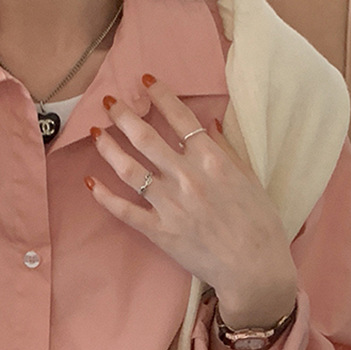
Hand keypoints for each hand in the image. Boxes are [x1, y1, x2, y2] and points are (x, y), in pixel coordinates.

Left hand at [84, 75, 296, 328]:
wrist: (253, 268)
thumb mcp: (250, 179)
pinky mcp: (158, 231)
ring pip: (130, 170)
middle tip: (109, 103)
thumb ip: (226, 150)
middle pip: (147, 139)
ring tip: (96, 133)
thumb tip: (209, 124)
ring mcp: (170, 205)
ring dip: (109, 148)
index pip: (181, 119)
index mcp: (212, 161)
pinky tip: (90, 183)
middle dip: (124, 116)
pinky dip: (105, 197)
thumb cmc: (259, 224)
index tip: (146, 81)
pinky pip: (125, 211)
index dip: (161, 97)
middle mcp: (187, 178)